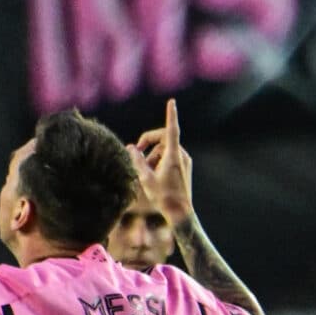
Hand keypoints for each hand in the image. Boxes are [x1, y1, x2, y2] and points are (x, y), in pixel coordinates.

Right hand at [128, 99, 194, 225]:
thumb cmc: (163, 197)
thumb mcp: (146, 178)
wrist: (180, 213)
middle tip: (135, 152)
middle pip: (163, 139)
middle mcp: (181, 155)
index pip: (171, 130)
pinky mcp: (185, 167)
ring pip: (165, 150)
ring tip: (144, 171)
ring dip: (153, 155)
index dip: (170, 114)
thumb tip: (131, 147)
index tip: (172, 102)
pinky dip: (159, 160)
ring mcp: (184, 161)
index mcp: (173, 156)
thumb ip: (137, 161)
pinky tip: (153, 174)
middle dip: (148, 144)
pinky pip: (170, 157)